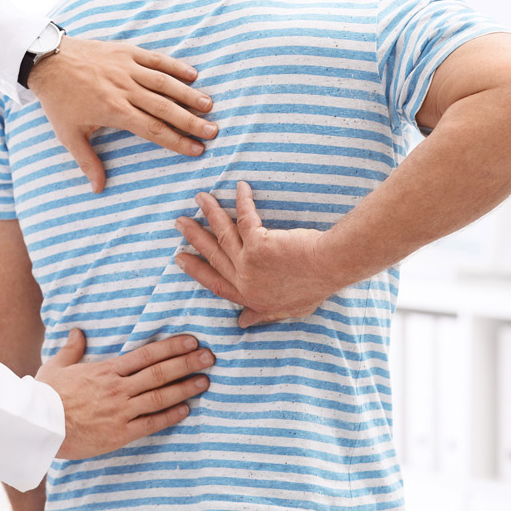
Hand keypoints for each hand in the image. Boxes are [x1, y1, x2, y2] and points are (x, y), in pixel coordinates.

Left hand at [27, 37, 216, 193]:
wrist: (46, 60)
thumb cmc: (58, 100)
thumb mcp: (68, 135)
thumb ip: (87, 162)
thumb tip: (99, 189)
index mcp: (113, 110)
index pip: (152, 129)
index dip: (176, 141)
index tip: (196, 150)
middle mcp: (124, 89)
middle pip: (165, 108)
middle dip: (191, 121)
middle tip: (213, 131)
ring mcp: (127, 68)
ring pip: (164, 82)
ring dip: (188, 94)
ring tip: (209, 105)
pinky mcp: (126, 52)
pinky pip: (156, 58)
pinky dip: (175, 66)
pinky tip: (193, 75)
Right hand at [34, 329, 212, 459]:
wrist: (37, 427)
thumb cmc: (45, 396)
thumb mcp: (56, 366)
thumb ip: (72, 349)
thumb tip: (77, 332)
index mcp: (106, 369)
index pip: (147, 354)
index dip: (172, 346)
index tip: (192, 340)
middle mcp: (118, 388)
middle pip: (160, 372)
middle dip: (188, 363)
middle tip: (210, 357)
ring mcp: (121, 411)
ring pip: (160, 396)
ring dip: (185, 388)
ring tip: (205, 381)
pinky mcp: (119, 434)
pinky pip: (150, 424)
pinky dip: (170, 416)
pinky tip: (186, 410)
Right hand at [173, 181, 340, 327]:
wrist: (330, 268)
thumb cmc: (316, 286)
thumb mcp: (290, 309)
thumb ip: (265, 314)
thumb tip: (244, 322)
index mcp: (251, 297)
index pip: (216, 284)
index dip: (198, 272)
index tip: (182, 259)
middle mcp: (245, 282)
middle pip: (213, 256)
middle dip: (194, 238)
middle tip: (180, 223)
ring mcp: (249, 264)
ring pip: (222, 234)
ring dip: (209, 214)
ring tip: (200, 198)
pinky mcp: (258, 244)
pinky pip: (244, 217)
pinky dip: (242, 200)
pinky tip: (239, 187)